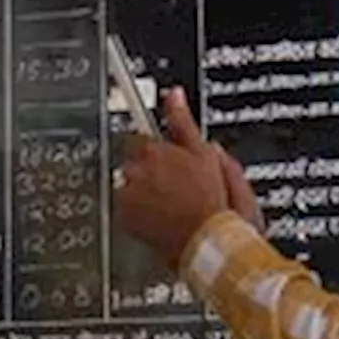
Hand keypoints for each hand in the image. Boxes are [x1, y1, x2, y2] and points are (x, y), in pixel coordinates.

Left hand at [117, 88, 257, 269]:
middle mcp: (135, 170)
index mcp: (155, 149)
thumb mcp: (206, 154)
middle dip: (150, 171)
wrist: (209, 243)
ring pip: (130, 185)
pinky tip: (160, 219)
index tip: (169, 163)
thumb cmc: (213, 202)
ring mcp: (128, 195)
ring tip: (170, 206)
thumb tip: (174, 95)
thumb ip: (182, 121)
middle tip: (175, 187)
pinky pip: (125, 209)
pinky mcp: (125, 217)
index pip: (142, 138)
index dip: (160, 153)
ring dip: (144, 192)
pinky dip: (138, 213)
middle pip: (134, 162)